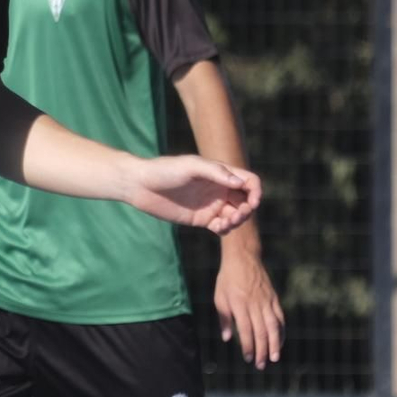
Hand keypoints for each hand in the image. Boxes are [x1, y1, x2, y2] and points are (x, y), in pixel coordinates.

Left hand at [127, 155, 259, 233]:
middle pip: (246, 201)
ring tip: (225, 224)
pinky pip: (222, 227)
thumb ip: (216, 173)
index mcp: (220, 173)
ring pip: (236, 216)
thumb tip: (240, 184)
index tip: (251, 203)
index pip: (249, 182)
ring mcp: (211, 205)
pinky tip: (218, 229)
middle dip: (247, 210)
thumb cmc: (165, 170)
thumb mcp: (191, 167)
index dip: (255, 192)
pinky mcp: (201, 219)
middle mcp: (219, 189)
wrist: (141, 185)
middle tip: (235, 216)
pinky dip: (225, 230)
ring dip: (237, 222)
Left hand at [214, 247, 284, 368]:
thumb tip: (227, 338)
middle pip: (261, 332)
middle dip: (261, 351)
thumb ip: (224, 318)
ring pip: (273, 327)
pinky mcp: (274, 299)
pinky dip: (282, 331)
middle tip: (260, 365)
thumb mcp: (219, 297)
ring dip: (275, 344)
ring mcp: (266, 301)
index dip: (248, 346)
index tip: (247, 358)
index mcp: (239, 304)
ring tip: (274, 358)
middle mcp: (255, 304)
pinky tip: (280, 342)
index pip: (246, 330)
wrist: (243, 258)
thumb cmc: (228, 279)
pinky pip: (280, 318)